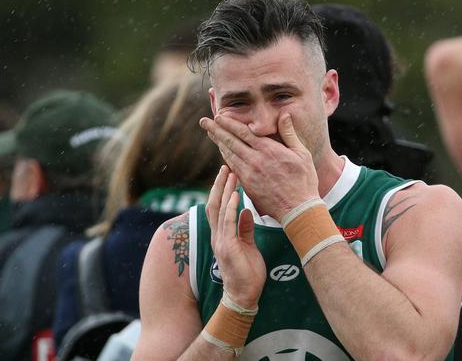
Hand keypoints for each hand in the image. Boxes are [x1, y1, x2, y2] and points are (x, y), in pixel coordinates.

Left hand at [200, 113, 319, 221]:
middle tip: (204, 121)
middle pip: (231, 141)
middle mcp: (255, 160)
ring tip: (210, 133)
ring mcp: (249, 174)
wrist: (298, 209)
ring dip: (218, 142)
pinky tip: (222, 151)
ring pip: (229, 154)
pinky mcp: (247, 185)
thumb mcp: (302, 154)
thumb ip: (289, 133)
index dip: (229, 123)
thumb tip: (284, 114)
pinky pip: (233, 168)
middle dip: (216, 130)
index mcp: (268, 150)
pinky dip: (226, 157)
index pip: (243, 132)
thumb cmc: (304, 180)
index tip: (219, 115)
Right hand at [206, 166, 265, 308]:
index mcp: (221, 235)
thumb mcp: (248, 246)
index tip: (227, 174)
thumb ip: (245, 229)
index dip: (220, 190)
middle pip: (214, 204)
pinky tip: (236, 194)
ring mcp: (221, 241)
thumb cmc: (247, 273)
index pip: (218, 207)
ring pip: (219, 210)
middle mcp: (217, 236)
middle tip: (225, 166)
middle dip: (219, 184)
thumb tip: (247, 211)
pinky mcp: (228, 247)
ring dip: (225, 190)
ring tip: (230, 173)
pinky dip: (231, 207)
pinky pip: (228, 223)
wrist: (244, 295)